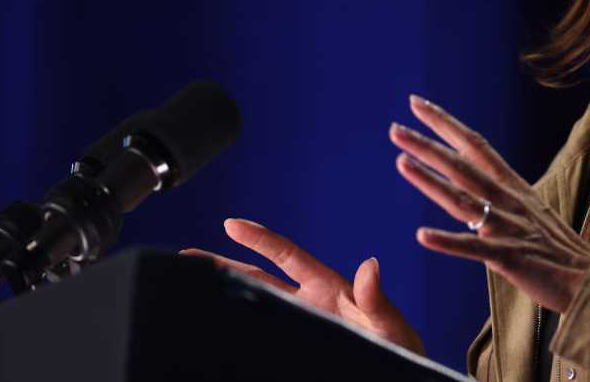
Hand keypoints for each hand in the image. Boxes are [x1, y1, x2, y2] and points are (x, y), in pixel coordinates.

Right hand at [180, 218, 424, 355]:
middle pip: (259, 277)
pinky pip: (261, 334)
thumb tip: (371, 264)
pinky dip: (237, 327)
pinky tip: (212, 329)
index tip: (231, 223)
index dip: (260, 239)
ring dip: (225, 292)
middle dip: (224, 264)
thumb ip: (376, 299)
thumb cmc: (401, 349)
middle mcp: (309, 302)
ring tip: (190, 286)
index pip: (288, 256)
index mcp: (329, 288)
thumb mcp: (390, 324)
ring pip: (255, 303)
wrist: (403, 377)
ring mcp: (301, 324)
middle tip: (187, 256)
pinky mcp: (296, 346)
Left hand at [390, 95, 589, 313]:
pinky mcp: (510, 256)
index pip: (475, 144)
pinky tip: (422, 236)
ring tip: (400, 162)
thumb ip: (500, 195)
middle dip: (427, 145)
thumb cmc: (557, 247)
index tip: (417, 103)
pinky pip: (474, 248)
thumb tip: (473, 183)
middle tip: (395, 129)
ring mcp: (508, 226)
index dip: (445, 123)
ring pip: (463, 199)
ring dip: (430, 181)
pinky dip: (448, 241)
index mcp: (513, 184)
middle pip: (462, 166)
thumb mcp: (528, 209)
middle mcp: (508, 198)